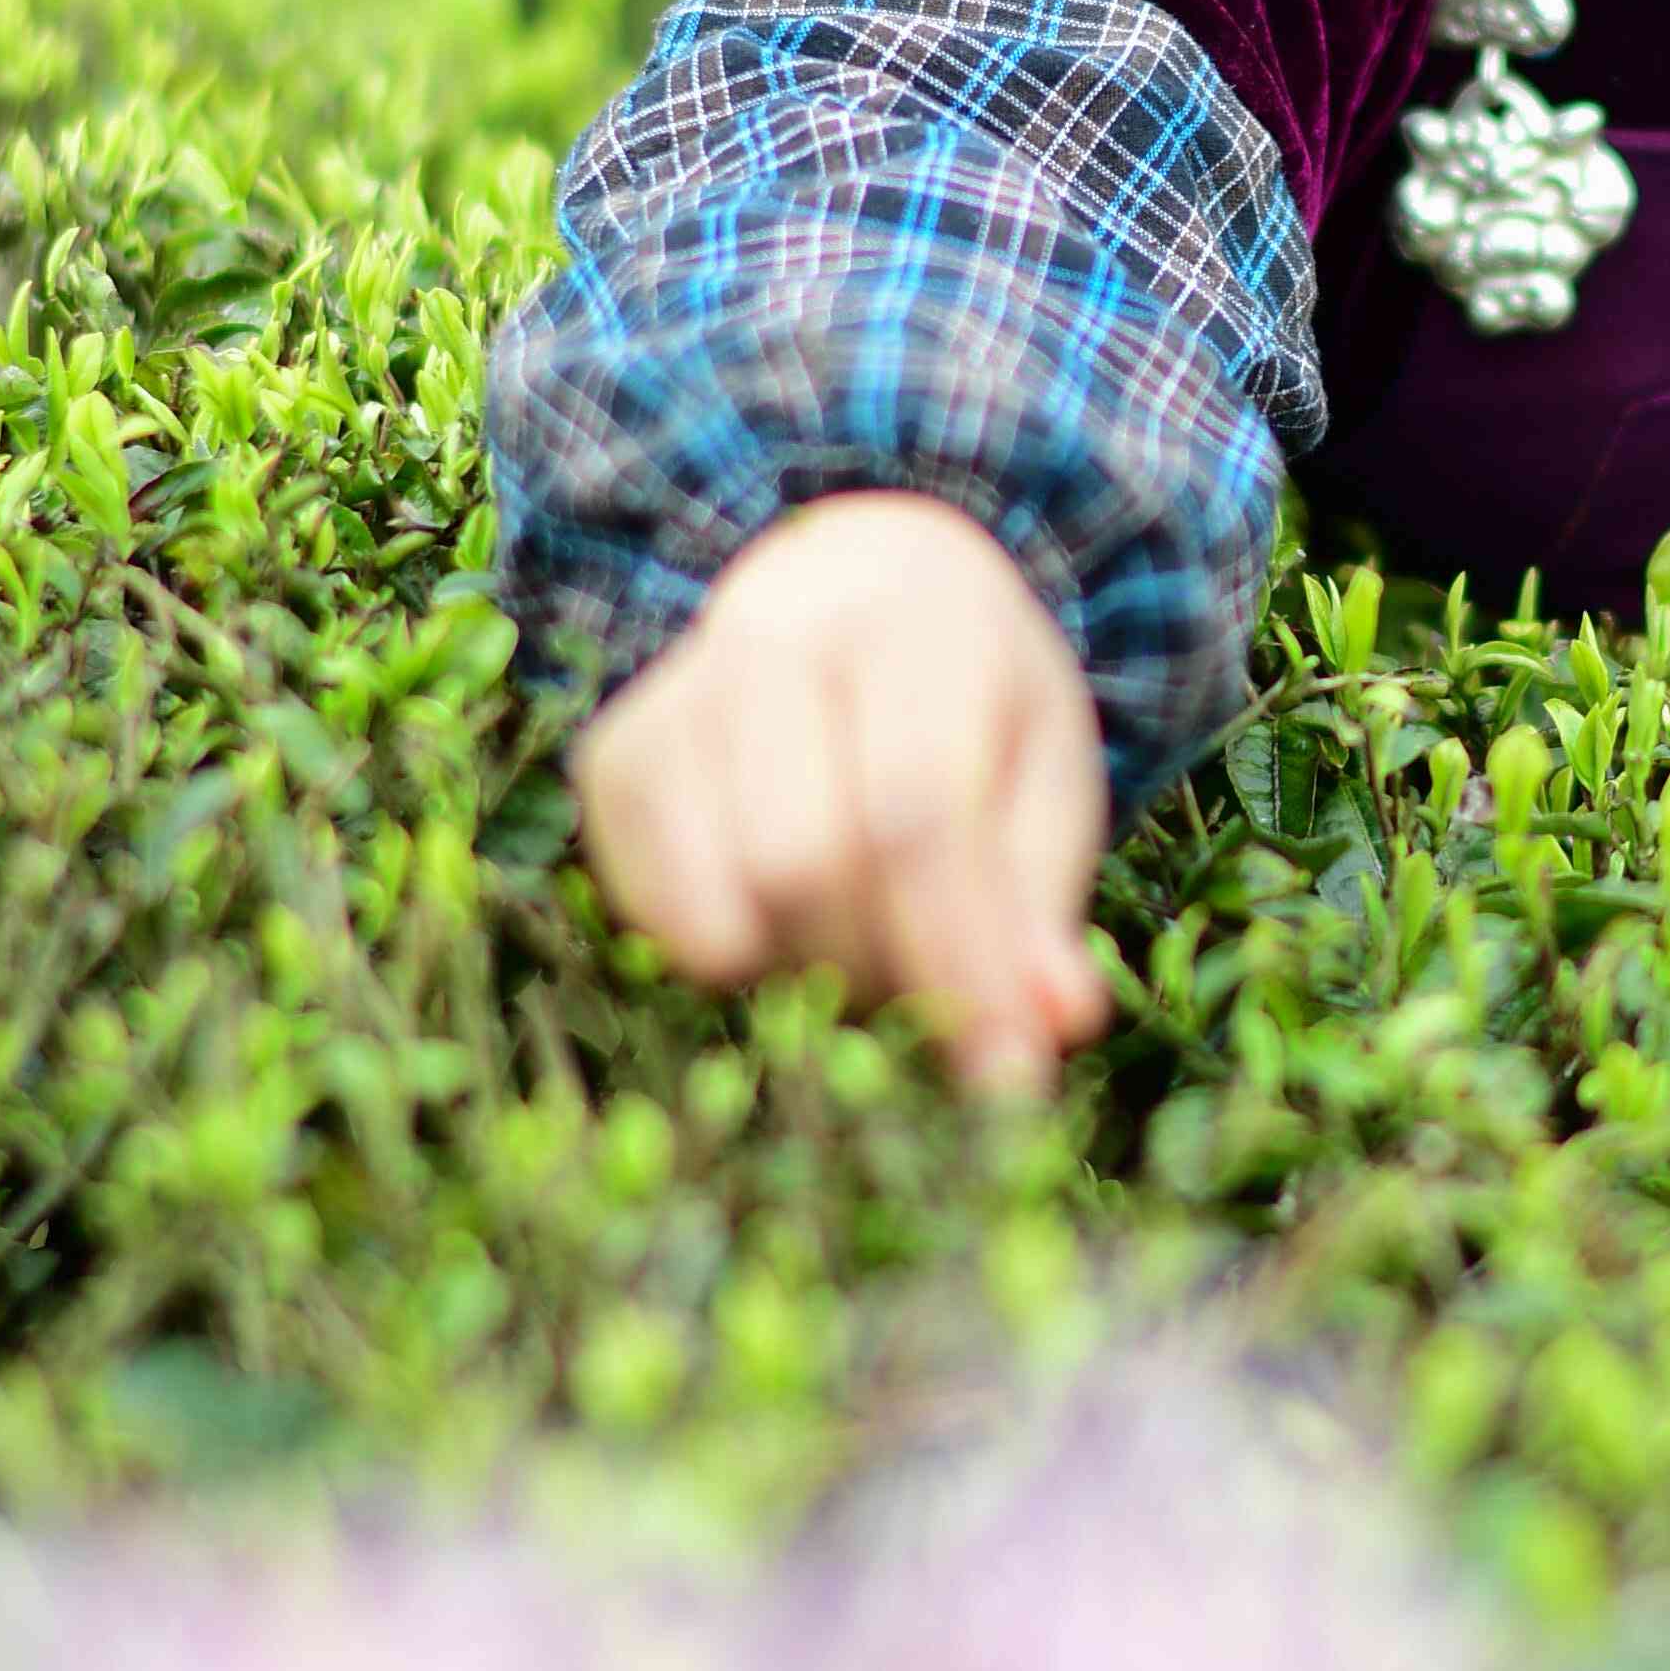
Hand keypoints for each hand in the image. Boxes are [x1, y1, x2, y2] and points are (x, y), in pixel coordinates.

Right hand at [571, 492, 1109, 1096]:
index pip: (919, 812)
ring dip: (799, 973)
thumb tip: (1054, 1027)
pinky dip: (714, 954)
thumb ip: (1041, 907)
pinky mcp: (615, 753)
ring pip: (719, 888)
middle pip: (804, 859)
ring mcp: (680, 689)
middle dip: (875, 972)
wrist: (858, 595)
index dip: (958, 959)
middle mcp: (779, 631)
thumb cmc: (972, 712)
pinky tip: (775, 935)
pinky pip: (644, 897)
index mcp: (916, 624)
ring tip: (856, 953)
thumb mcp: (1044, 784)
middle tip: (922, 996)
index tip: (1004, 1075)